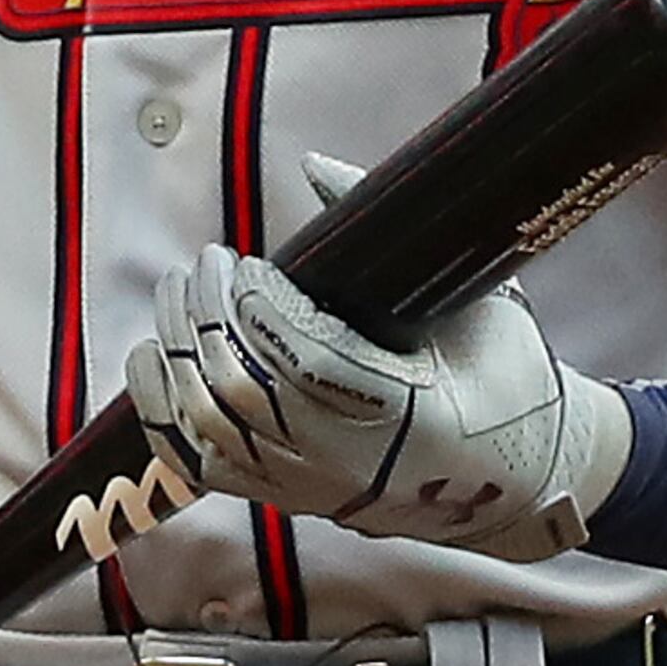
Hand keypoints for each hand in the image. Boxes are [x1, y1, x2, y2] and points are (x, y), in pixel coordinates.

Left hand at [123, 158, 632, 565]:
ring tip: (177, 295)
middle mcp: (355, 465)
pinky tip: (152, 358)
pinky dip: (165, 412)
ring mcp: (315, 489)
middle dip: (209, 318)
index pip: (308, 362)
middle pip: (245, 391)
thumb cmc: (505, 375)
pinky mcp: (288, 499)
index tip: (246, 262)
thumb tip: (312, 167)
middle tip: (204, 264)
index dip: (261, 309)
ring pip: (213, 427)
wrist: (515, 477)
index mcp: (414, 418)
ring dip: (181, 353)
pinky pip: (202, 465)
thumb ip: (397, 237)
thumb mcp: (478, 301)